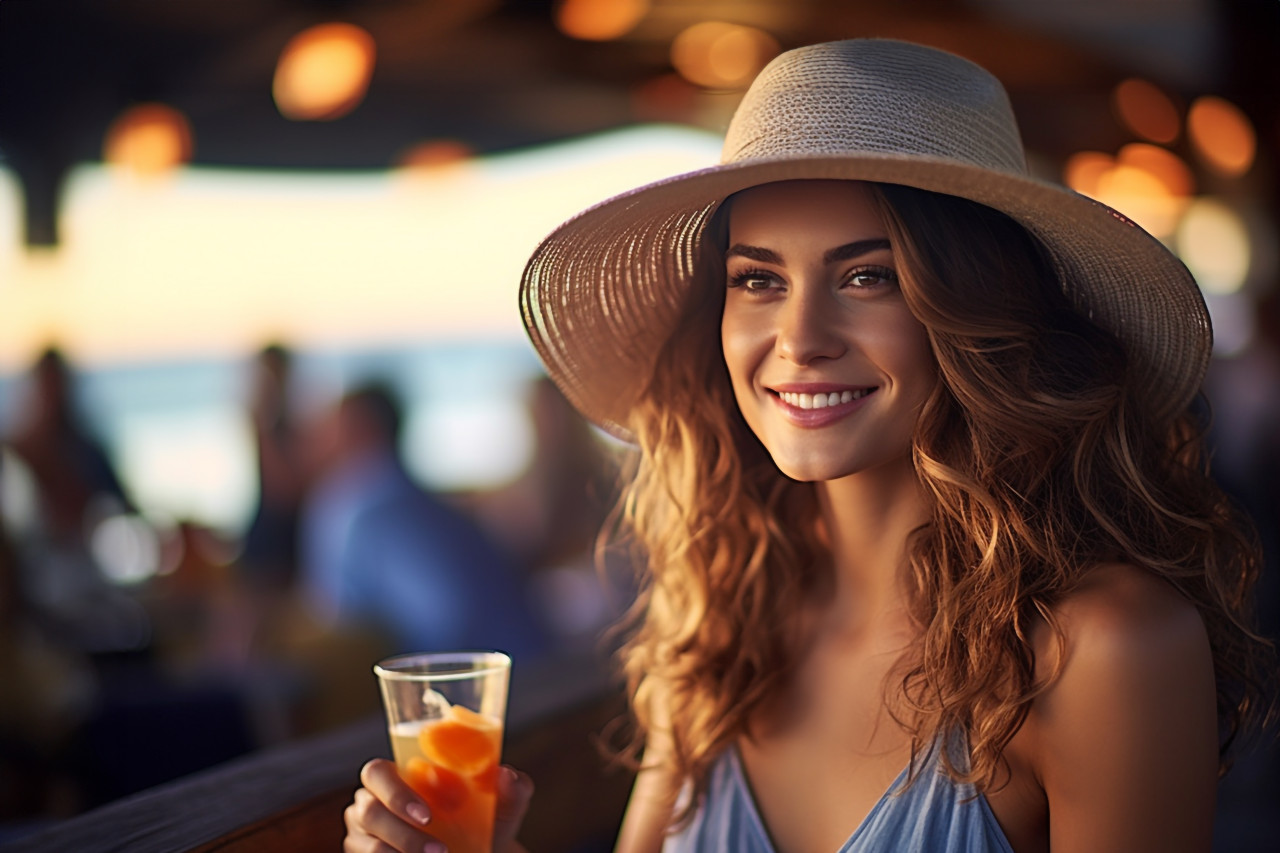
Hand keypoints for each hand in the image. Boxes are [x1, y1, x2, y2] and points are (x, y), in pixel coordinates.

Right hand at [344, 758, 533, 852]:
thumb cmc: (485, 822)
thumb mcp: (504, 807)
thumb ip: (512, 788)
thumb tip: (505, 775)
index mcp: (397, 775)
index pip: (376, 772)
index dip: (395, 792)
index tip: (428, 815)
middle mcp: (371, 803)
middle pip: (368, 811)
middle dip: (403, 834)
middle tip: (440, 851)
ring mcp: (362, 837)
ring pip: (368, 846)